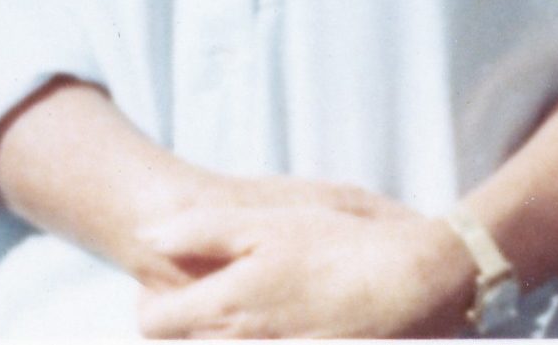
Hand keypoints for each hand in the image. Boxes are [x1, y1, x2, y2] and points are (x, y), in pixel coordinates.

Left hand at [135, 186, 477, 338]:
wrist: (409, 285)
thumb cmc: (339, 248)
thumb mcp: (268, 224)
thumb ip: (201, 231)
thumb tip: (148, 236)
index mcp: (222, 309)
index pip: (151, 324)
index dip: (155, 304)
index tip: (171, 288)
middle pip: (184, 344)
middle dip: (193, 322)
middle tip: (221, 293)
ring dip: (228, 332)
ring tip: (259, 307)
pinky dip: (262, 339)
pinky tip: (287, 322)